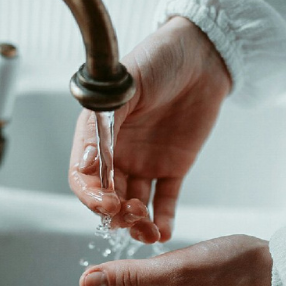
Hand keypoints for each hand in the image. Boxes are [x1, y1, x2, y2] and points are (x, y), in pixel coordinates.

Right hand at [69, 16, 231, 242]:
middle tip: (130, 216)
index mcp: (98, 133)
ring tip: (148, 230)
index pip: (83, 176)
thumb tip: (88, 163)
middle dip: (115, 214)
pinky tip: (163, 232)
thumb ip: (106, 123)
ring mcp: (144, 162)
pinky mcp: (173, 167)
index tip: (107, 204)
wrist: (202, 53)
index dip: (90, 196)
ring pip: (133, 204)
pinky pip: (164, 200)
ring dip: (137, 222)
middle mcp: (118, 153)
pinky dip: (162, 219)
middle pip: (107, 197)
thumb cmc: (158, 59)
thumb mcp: (126, 86)